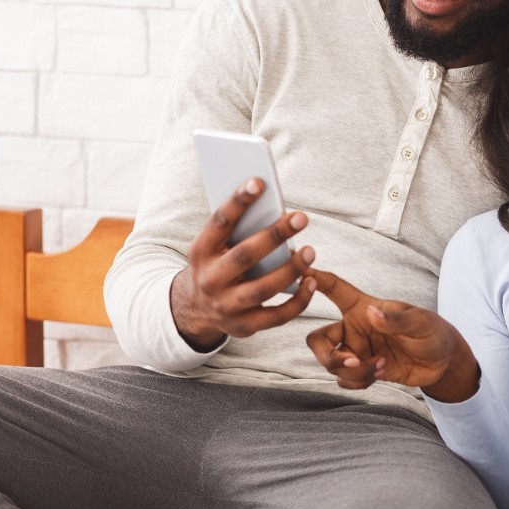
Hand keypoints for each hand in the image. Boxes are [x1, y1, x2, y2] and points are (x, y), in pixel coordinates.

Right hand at [169, 177, 317, 349]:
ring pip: (262, 289)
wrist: (196, 309)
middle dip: (274, 235)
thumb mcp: (215, 245)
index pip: (219, 222)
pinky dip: (298, 300)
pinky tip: (312, 281)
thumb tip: (274, 206)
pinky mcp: (245, 326)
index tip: (259, 182)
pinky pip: (277, 316)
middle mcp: (210, 279)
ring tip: (310, 251)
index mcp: (201, 251)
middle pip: (244, 256)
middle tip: (301, 217)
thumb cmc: (217, 264)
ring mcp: (226, 306)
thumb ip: (238, 229)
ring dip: (290, 269)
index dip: (238, 201)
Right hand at [305, 269, 479, 401]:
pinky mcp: (364, 370)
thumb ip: (396, 320)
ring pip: (332, 365)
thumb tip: (372, 314)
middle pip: (318, 340)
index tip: (301, 273)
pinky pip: (345, 381)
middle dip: (327, 356)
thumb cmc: (433, 331)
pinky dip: (359, 382)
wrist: (443, 362)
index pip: (335, 290)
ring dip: (354, 372)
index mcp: (363, 308)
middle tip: (352, 362)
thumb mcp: (421, 322)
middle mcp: (354, 329)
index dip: (316, 280)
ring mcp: (358, 351)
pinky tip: (380, 373)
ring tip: (380, 366)